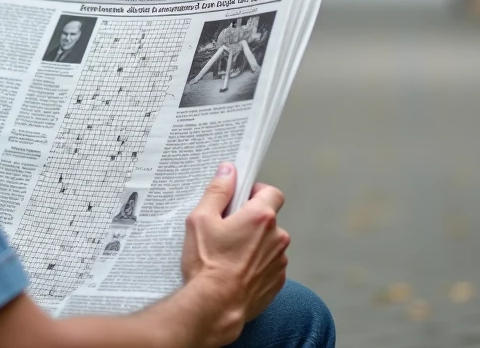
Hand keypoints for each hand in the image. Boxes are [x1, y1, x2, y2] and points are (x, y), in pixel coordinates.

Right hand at [179, 163, 289, 344]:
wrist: (214, 307)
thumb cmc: (207, 264)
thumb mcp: (201, 219)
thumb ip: (218, 191)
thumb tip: (228, 172)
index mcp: (261, 217)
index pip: (272, 192)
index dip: (256, 192)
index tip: (241, 200)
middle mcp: (277, 237)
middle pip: (269, 219)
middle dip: (251, 221)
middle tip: (226, 230)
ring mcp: (279, 261)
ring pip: (269, 243)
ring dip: (254, 244)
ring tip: (228, 255)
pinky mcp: (277, 282)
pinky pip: (269, 265)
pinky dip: (256, 265)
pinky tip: (235, 271)